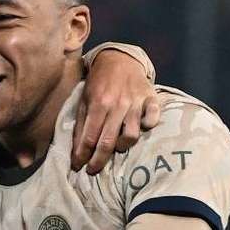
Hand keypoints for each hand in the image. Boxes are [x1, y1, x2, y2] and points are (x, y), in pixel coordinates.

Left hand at [73, 49, 160, 173]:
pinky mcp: (151, 99)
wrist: (120, 59)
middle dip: (99, 160)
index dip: (83, 156)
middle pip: (108, 141)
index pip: (89, 137)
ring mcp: (136, 102)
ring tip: (116, 147)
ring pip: (131, 135)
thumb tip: (76, 152)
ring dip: (122, 146)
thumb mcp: (84, 100)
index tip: (79, 167)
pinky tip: (141, 128)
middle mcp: (117, 105)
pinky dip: (147, 126)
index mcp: (98, 104)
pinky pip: (153, 119)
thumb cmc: (99, 83)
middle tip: (93, 170)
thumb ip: (80, 125)